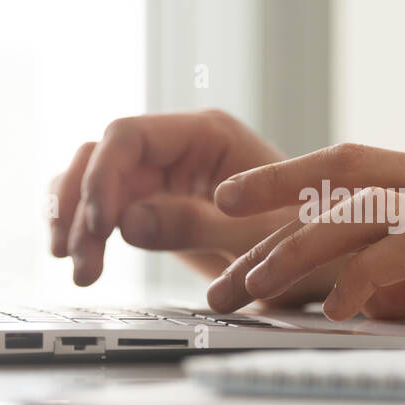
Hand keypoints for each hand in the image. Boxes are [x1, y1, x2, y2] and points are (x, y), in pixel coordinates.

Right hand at [48, 110, 291, 286]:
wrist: (329, 264)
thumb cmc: (309, 243)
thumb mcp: (255, 240)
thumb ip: (193, 226)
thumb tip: (127, 221)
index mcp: (208, 135)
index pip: (128, 136)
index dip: (101, 177)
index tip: (98, 225)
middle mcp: (181, 146)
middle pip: (102, 159)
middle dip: (82, 208)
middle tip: (80, 262)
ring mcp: (166, 173)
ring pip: (94, 180)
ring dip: (75, 221)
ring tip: (78, 269)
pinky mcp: (159, 204)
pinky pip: (106, 205)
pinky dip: (85, 228)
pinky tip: (77, 258)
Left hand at [204, 143, 404, 340]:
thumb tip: (384, 292)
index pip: (354, 161)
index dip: (285, 175)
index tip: (233, 197)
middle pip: (338, 184)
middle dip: (267, 230)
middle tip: (222, 278)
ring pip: (354, 212)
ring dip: (290, 256)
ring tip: (247, 296)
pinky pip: (398, 254)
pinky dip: (354, 283)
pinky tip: (330, 315)